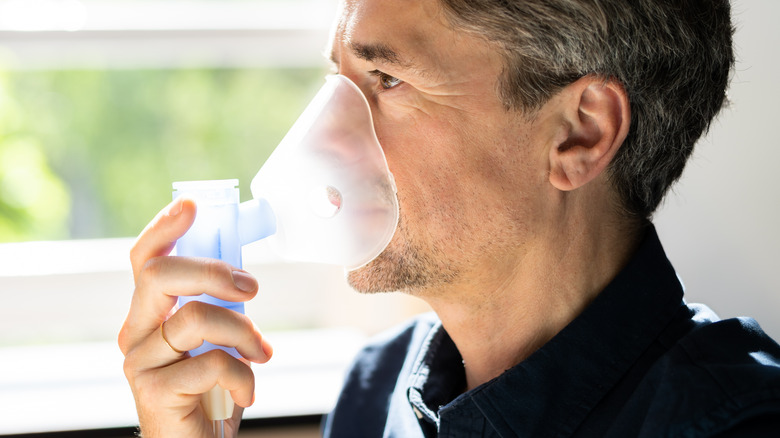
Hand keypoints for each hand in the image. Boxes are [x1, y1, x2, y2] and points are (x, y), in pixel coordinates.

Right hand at [118, 197, 272, 437]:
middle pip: (161, 275)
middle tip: (250, 288)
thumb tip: (241, 274)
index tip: (193, 206)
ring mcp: (140, 363)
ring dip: (244, 332)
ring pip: (196, 317)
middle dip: (214, 271)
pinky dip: (244, 376)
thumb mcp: (217, 340)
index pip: (145, 260)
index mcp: (148, 315)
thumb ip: (219, 306)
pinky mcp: (154, 393)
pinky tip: (247, 393)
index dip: (165, 228)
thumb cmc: (211, 391)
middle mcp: (135, 334)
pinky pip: (212, 363)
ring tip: (262, 354)